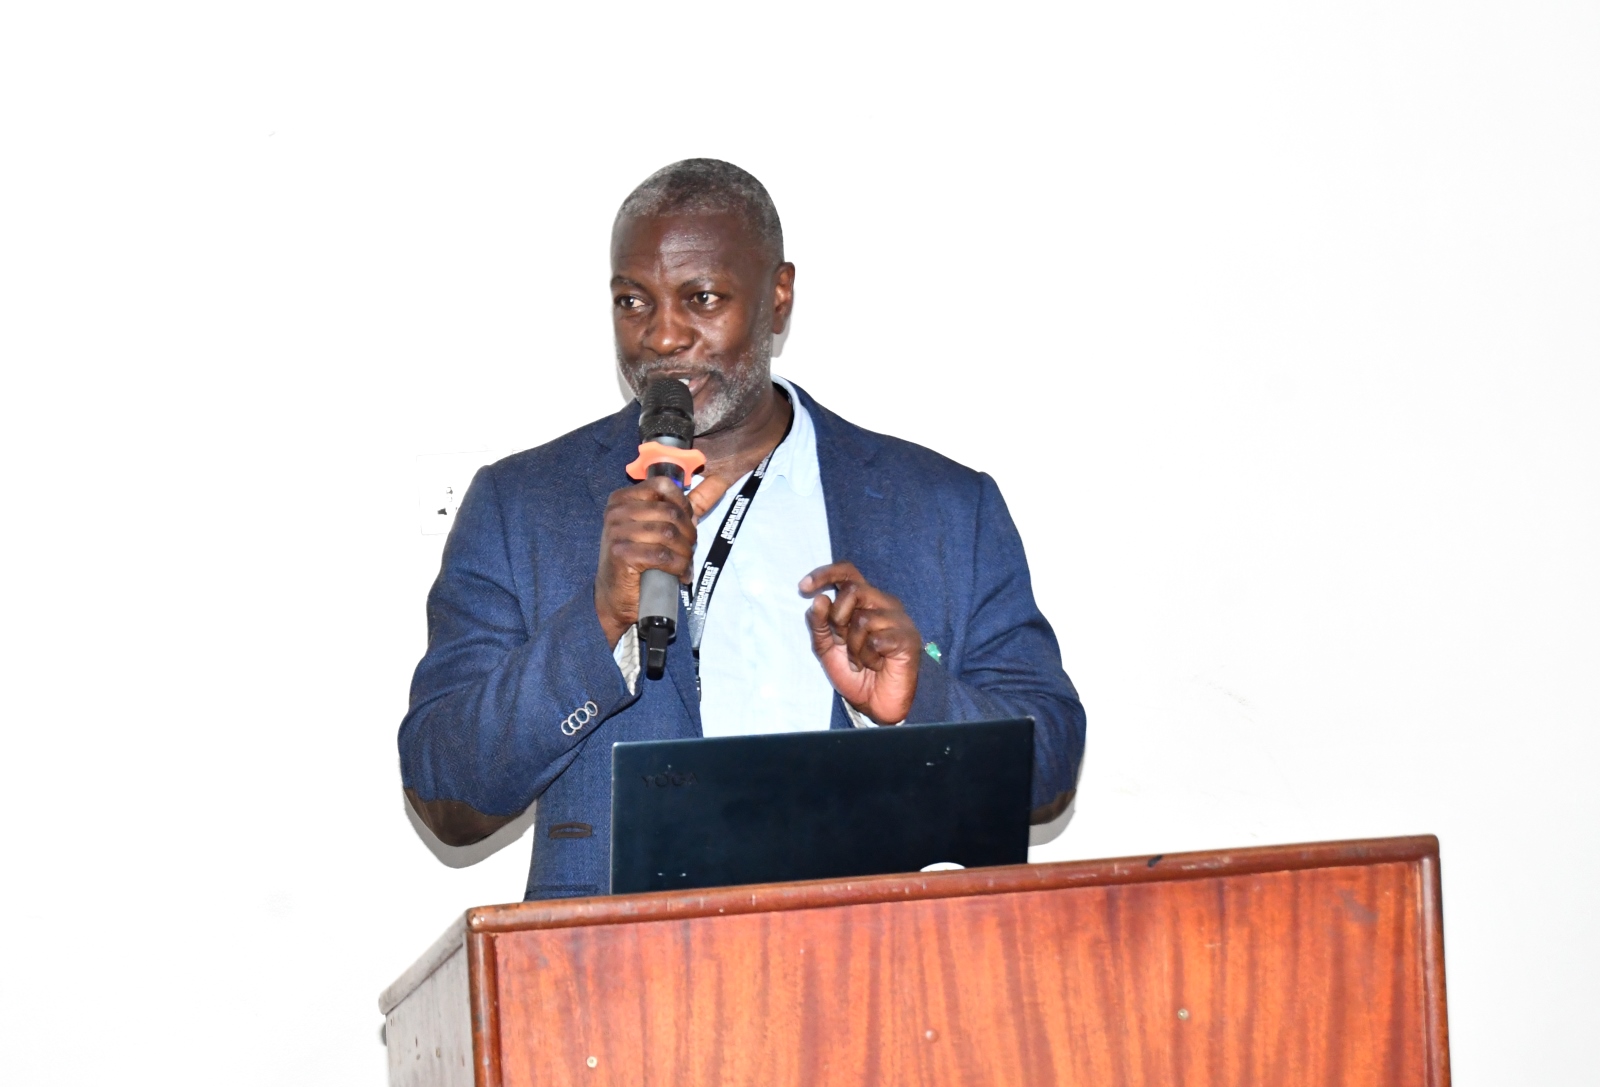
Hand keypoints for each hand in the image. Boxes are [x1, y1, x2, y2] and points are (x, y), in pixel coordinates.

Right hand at [595, 474, 730, 646]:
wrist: (616, 597)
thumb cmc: (639, 560)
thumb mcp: (657, 528)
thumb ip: (684, 507)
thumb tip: (716, 485)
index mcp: (623, 498)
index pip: (662, 485)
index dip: (683, 504)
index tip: (689, 523)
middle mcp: (616, 511)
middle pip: (670, 512)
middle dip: (689, 534)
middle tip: (690, 549)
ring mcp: (616, 532)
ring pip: (669, 534)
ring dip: (685, 553)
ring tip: (685, 564)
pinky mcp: (621, 554)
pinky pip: (663, 555)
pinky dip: (679, 567)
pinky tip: (681, 575)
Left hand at [800, 562, 920, 723]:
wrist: (876, 703)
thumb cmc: (855, 672)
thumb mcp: (826, 648)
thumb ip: (819, 625)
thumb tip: (819, 599)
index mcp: (863, 600)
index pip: (846, 572)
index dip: (824, 574)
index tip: (802, 588)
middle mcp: (882, 603)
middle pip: (853, 589)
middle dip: (838, 618)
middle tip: (842, 641)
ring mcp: (898, 619)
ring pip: (863, 618)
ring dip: (853, 647)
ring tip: (861, 660)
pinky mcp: (908, 638)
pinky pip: (876, 640)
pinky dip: (868, 658)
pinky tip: (877, 664)